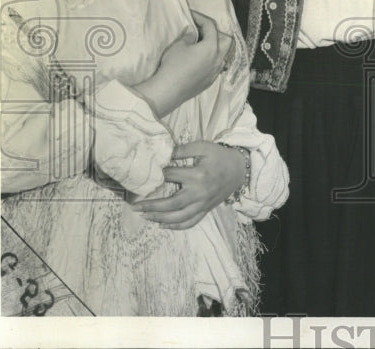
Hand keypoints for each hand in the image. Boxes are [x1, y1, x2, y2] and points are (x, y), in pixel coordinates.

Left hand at [131, 141, 246, 228]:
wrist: (239, 169)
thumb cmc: (220, 156)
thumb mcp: (203, 147)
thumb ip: (183, 150)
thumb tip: (163, 154)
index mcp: (197, 176)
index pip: (171, 176)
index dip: (158, 175)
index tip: (146, 174)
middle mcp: (199, 193)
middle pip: (171, 204)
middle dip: (152, 205)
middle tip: (135, 205)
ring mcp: (203, 204)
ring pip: (179, 217)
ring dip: (160, 218)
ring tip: (145, 215)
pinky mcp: (206, 210)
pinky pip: (190, 222)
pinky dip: (176, 227)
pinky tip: (162, 225)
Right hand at [135, 11, 231, 117]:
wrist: (168, 90)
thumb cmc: (173, 65)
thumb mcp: (179, 46)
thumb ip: (189, 36)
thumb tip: (193, 32)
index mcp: (212, 47)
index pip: (211, 27)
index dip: (201, 18)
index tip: (192, 15)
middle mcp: (218, 59)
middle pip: (226, 40)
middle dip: (216, 32)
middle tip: (202, 31)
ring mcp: (215, 72)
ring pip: (223, 55)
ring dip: (216, 47)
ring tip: (202, 45)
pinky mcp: (210, 81)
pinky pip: (216, 66)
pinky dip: (212, 60)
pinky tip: (200, 60)